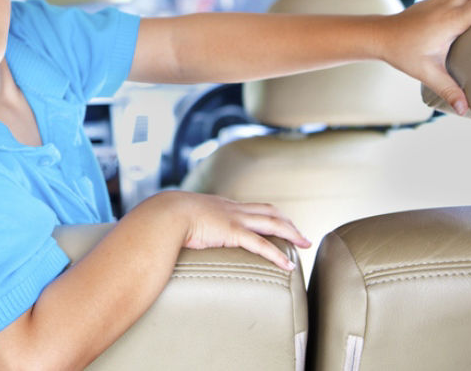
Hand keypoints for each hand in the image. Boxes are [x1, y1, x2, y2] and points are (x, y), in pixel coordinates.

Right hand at [174, 191, 309, 270]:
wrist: (165, 213)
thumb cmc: (168, 217)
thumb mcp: (182, 217)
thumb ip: (189, 223)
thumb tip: (182, 233)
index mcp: (222, 205)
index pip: (253, 207)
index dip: (269, 215)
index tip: (279, 224)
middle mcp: (232, 209)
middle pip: (270, 211)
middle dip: (288, 222)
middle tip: (301, 235)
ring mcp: (234, 219)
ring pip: (273, 223)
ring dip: (292, 233)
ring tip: (304, 244)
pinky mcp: (233, 232)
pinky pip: (261, 244)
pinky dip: (277, 255)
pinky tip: (287, 265)